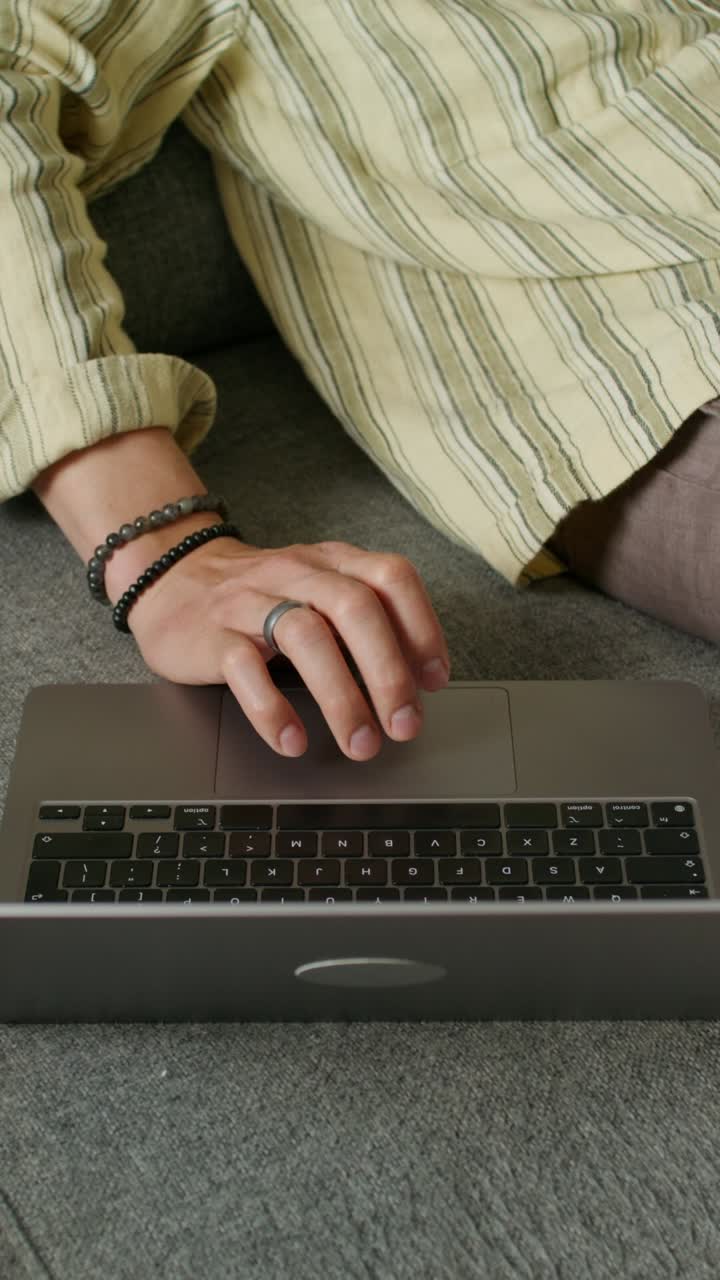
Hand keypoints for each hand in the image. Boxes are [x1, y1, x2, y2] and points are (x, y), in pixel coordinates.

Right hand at [124, 537, 450, 759]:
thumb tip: (418, 682)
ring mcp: (250, 601)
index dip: (421, 627)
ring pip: (304, 635)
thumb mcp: (317, 593)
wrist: (171, 578)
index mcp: (332, 562)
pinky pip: (244, 668)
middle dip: (388, 672)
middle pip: (355, 607)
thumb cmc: (260, 597)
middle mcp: (296, 573)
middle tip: (404, 725)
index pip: (392, 577)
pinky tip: (292, 740)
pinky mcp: (211, 635)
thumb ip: (365, 623)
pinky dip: (272, 709)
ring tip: (359, 743)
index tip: (434, 680)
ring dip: (340, 696)